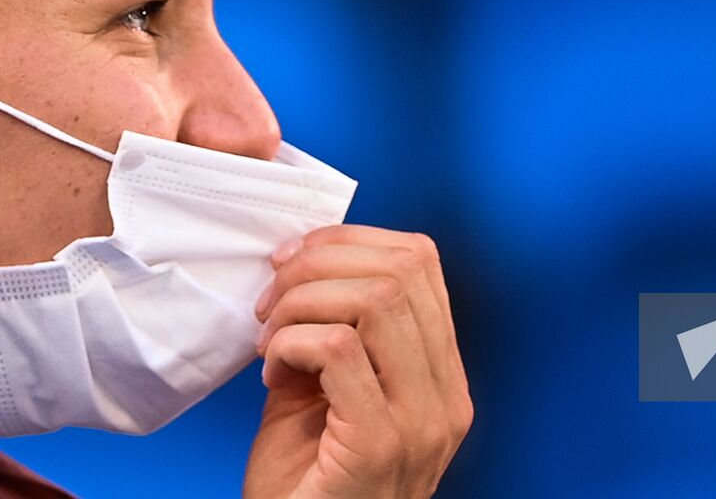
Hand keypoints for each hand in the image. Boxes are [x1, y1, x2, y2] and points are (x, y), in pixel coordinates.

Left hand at [242, 225, 472, 498]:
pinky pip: (341, 349)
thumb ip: (334, 334)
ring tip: (268, 339)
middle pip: (403, 270)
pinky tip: (271, 373)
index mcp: (442, 378)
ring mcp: (421, 422)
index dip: (353, 242)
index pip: (423, 264)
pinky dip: (293, 343)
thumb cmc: (304, 490)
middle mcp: (447, 396)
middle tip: (270, 297)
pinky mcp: (379, 443)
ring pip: (376, 300)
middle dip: (322, 262)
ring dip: (302, 303)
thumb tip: (302, 262)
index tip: (294, 259)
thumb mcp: (328, 398)